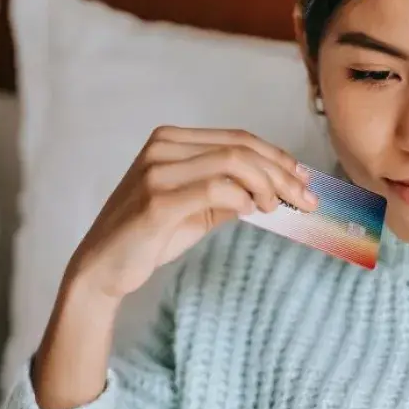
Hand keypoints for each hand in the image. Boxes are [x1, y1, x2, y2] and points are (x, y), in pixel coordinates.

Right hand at [61, 126, 318, 298]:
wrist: (101, 269)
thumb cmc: (147, 238)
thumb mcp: (196, 210)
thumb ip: (229, 194)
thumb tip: (276, 191)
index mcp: (170, 140)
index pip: (238, 138)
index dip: (278, 157)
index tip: (305, 180)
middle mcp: (162, 148)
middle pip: (241, 147)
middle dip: (283, 173)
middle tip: (307, 199)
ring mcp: (156, 171)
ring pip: (233, 162)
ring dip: (268, 185)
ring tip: (280, 208)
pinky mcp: (156, 201)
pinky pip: (215, 189)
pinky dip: (243, 198)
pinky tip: (254, 211)